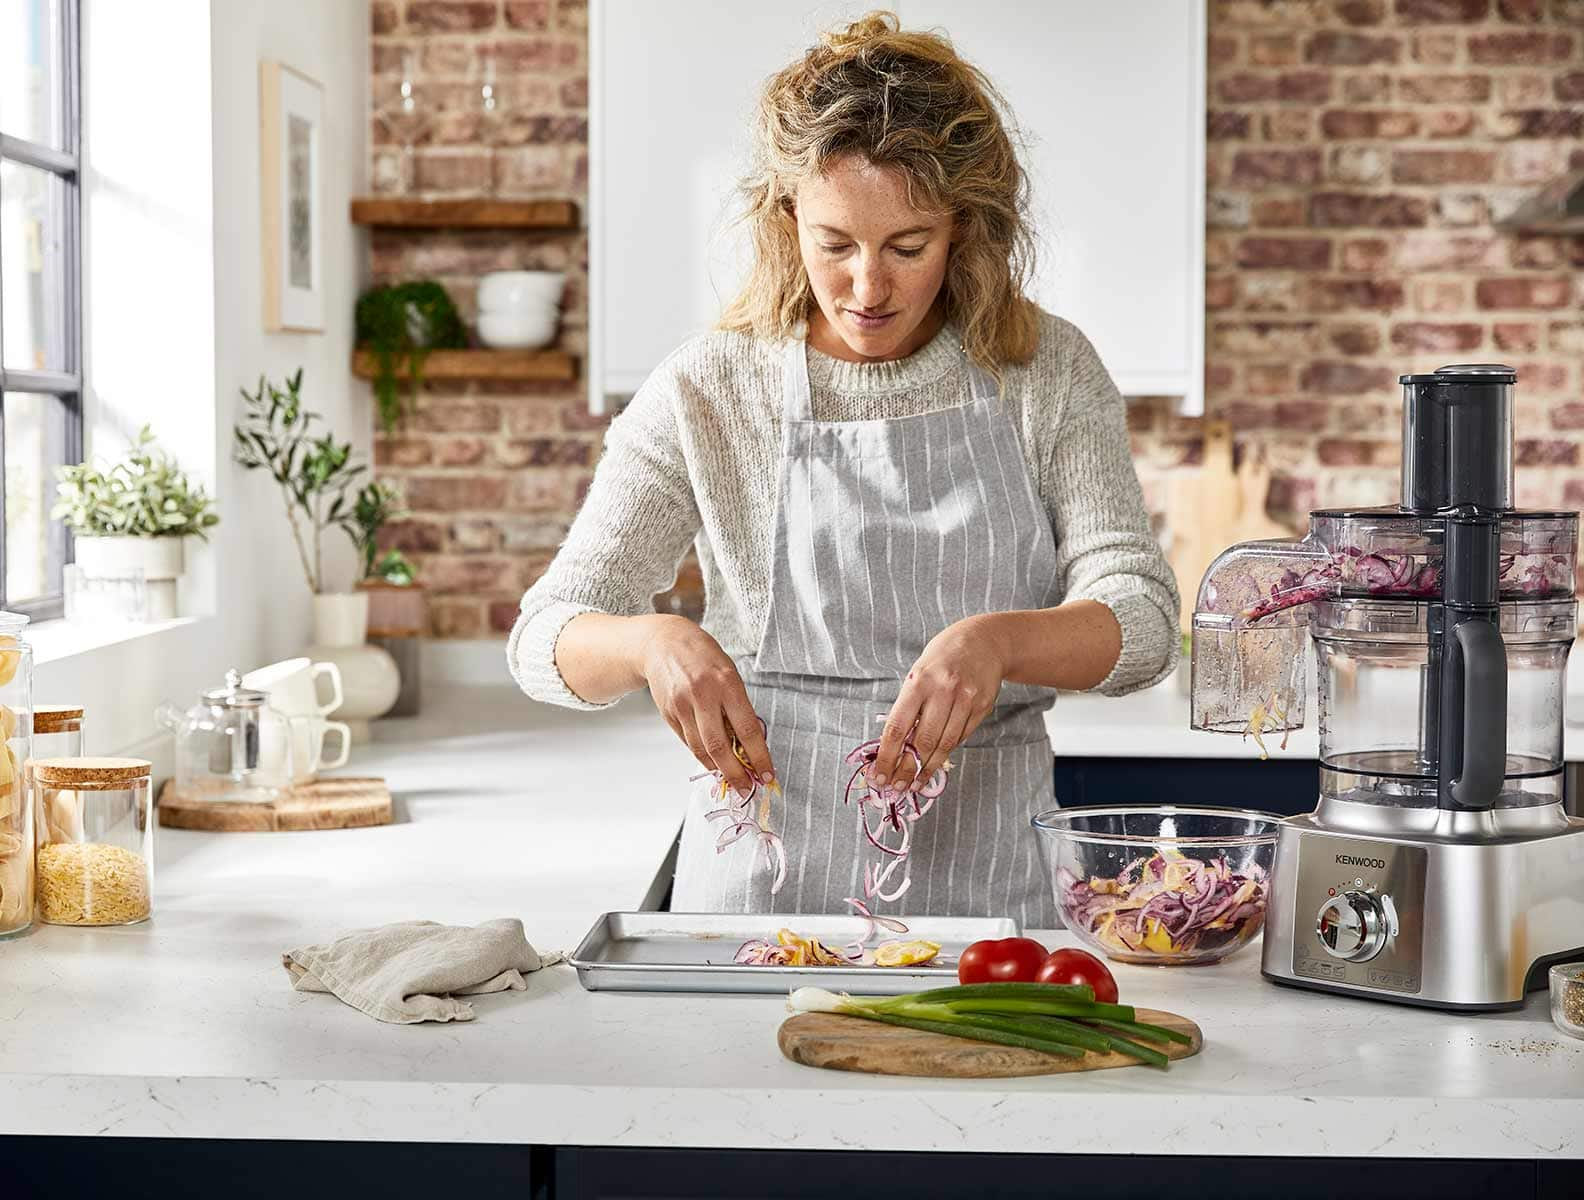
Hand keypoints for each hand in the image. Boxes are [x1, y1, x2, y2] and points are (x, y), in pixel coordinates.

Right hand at [640, 616, 773, 797]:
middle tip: (746, 788)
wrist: (662, 643)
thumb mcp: (729, 673)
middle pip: (720, 747)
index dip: (759, 757)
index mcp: (727, 684)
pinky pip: (687, 742)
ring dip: (717, 769)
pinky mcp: (668, 714)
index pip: (747, 730)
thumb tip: (747, 744)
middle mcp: (703, 696)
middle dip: (735, 774)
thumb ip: (737, 706)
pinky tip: (711, 759)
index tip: (767, 774)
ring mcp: (682, 706)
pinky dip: (701, 754)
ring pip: (701, 750)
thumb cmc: (703, 657)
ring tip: (730, 778)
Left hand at [869, 616, 1007, 791]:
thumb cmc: (942, 659)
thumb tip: (895, 747)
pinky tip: (934, 764)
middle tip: (896, 787)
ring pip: (944, 745)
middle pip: (922, 742)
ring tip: (914, 785)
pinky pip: (960, 738)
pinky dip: (945, 753)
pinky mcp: (982, 708)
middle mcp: (943, 691)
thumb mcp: (917, 675)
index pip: (898, 727)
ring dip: (927, 770)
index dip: (887, 756)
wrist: (983, 642)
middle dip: (906, 770)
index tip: (878, 775)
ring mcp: (966, 700)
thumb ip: (908, 707)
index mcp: (918, 681)